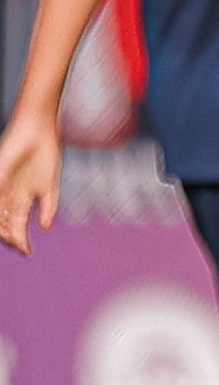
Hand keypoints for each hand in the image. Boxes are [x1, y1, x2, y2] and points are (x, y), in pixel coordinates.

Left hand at [0, 114, 61, 255]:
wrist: (38, 132)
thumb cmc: (45, 155)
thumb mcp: (49, 185)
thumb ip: (48, 207)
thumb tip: (44, 228)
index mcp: (21, 200)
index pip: (17, 226)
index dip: (21, 241)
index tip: (28, 252)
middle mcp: (8, 198)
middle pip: (5, 226)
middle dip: (12, 239)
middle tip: (21, 247)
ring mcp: (2, 190)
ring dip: (5, 231)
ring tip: (14, 239)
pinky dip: (0, 216)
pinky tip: (5, 224)